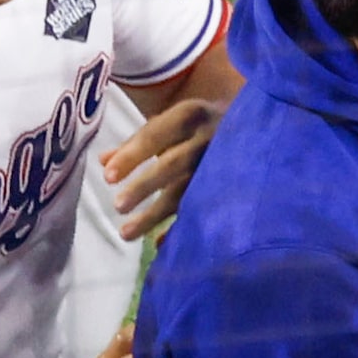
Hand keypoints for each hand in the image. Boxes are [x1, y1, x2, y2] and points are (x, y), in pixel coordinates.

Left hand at [102, 98, 225, 240]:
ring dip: (156, 214)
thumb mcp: (173, 123)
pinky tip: (161, 242)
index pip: (156, 134)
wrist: (254, 126)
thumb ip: (139, 141)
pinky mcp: (234, 187)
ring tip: (127, 233)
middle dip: (145, 186)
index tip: (108, 178)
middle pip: (174, 164)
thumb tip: (104, 162)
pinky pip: (207, 210)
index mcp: (191, 115)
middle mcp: (211, 138)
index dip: (133, 155)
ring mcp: (226, 165)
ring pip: (189, 192)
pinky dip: (183, 226)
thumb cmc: (201, 125)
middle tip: (118, 206)